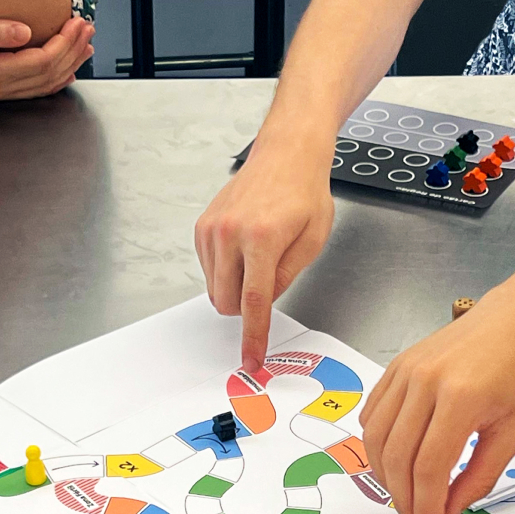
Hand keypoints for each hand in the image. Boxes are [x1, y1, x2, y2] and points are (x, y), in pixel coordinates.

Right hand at [0, 16, 93, 101]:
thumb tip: (24, 31)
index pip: (41, 61)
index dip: (64, 43)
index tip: (77, 23)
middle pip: (48, 75)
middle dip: (73, 52)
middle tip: (89, 30)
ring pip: (43, 86)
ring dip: (68, 66)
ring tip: (85, 47)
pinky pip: (31, 92)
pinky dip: (53, 81)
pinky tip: (65, 73)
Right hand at [194, 138, 334, 370]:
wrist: (286, 154)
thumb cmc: (304, 191)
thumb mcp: (312, 240)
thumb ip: (286, 277)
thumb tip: (264, 302)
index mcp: (261, 238)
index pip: (253, 302)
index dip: (253, 336)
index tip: (251, 359)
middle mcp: (230, 233)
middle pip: (226, 301)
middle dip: (245, 309)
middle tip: (267, 284)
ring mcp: (211, 229)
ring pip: (215, 289)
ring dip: (236, 287)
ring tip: (259, 257)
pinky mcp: (202, 227)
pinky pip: (209, 269)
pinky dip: (226, 271)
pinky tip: (245, 249)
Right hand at [359, 272, 514, 513]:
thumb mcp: (514, 432)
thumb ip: (479, 477)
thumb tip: (449, 511)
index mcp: (461, 397)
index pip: (429, 469)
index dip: (426, 507)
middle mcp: (425, 381)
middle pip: (397, 457)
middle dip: (404, 500)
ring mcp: (406, 370)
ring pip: (376, 438)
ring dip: (386, 476)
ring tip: (406, 496)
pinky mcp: (397, 365)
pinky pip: (373, 414)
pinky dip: (378, 444)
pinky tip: (395, 461)